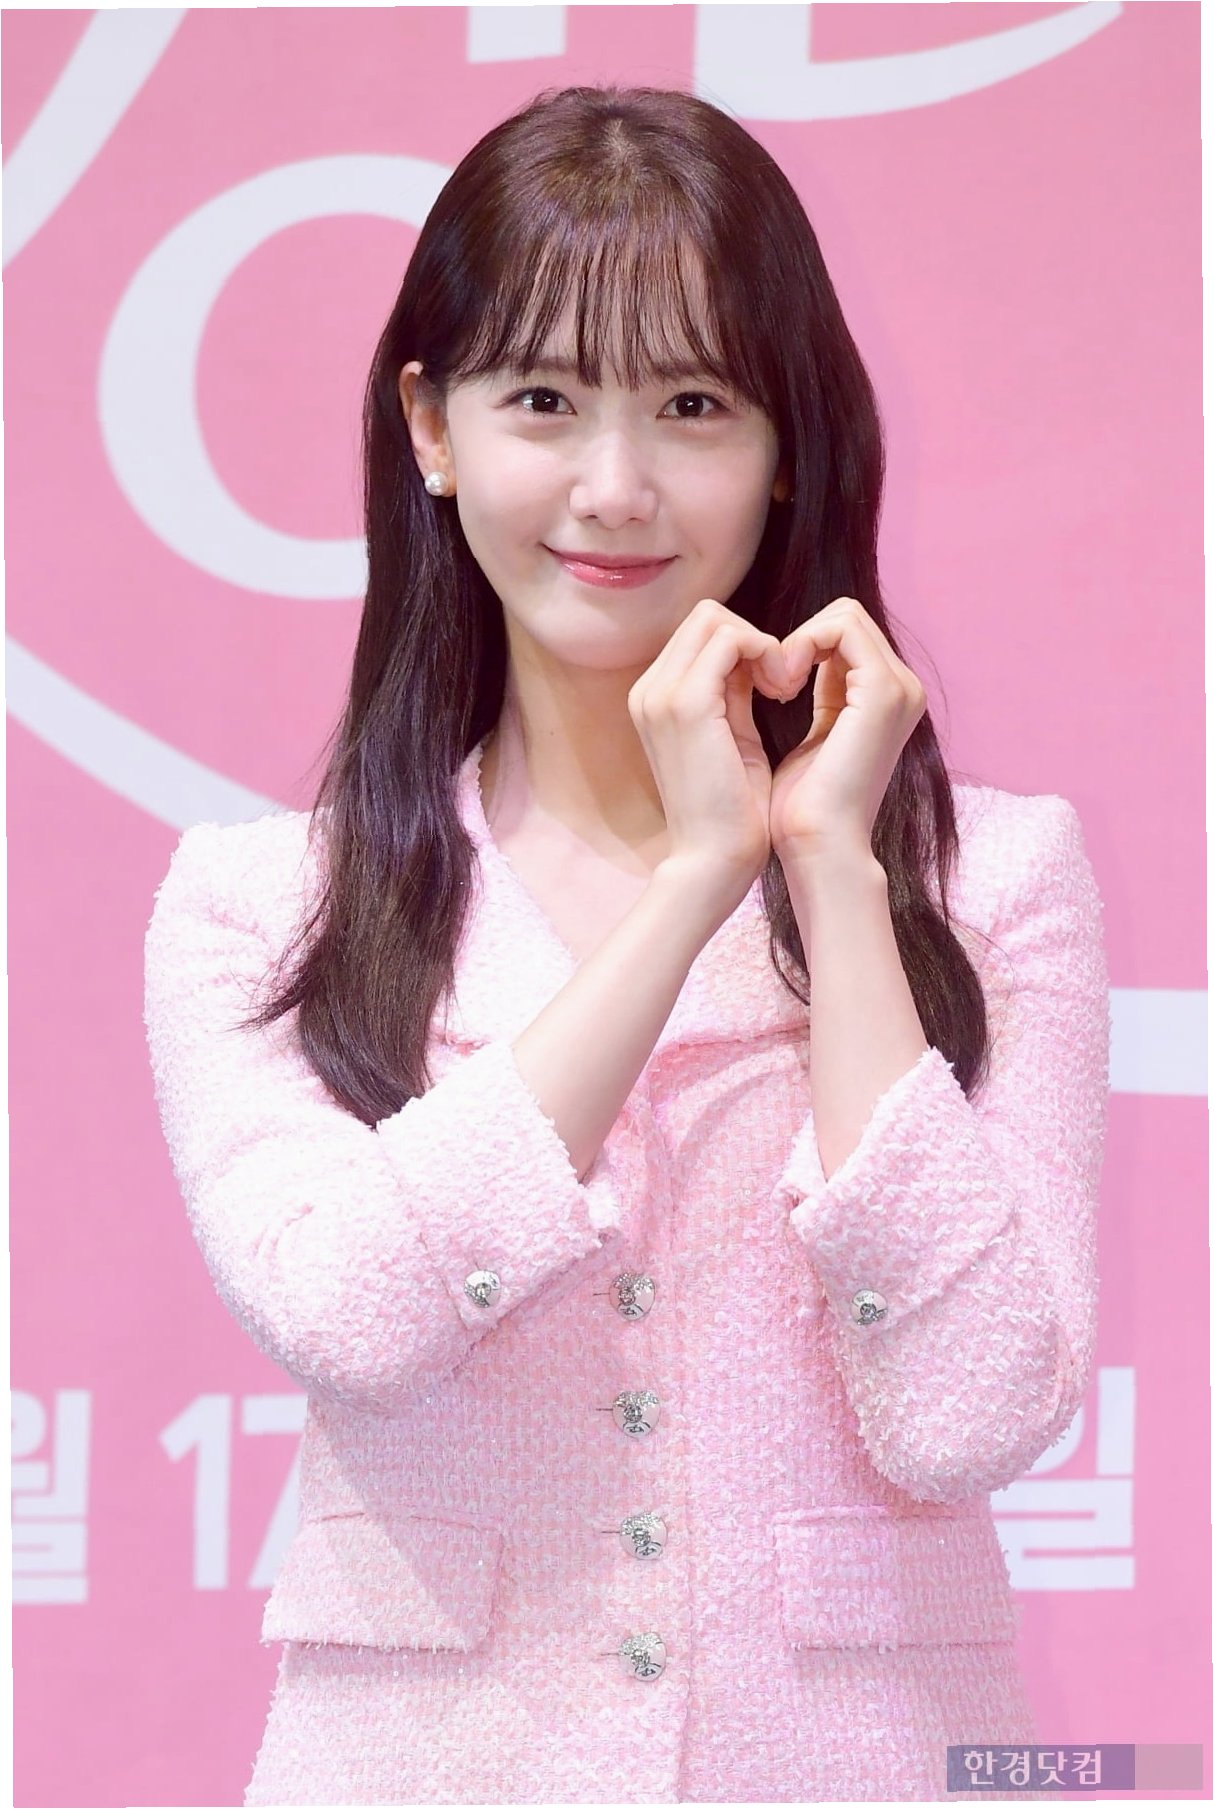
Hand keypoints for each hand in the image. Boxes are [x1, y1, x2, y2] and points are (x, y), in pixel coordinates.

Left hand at [763, 597, 926, 860]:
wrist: (818, 846)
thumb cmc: (802, 807)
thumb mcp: (808, 736)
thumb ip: (814, 694)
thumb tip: (786, 659)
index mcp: (887, 699)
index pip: (843, 633)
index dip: (800, 645)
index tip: (767, 685)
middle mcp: (902, 688)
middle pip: (845, 617)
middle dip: (799, 638)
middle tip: (769, 684)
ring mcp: (899, 688)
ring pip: (844, 615)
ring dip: (799, 640)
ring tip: (776, 686)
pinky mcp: (884, 691)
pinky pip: (841, 627)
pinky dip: (803, 644)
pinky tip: (782, 685)